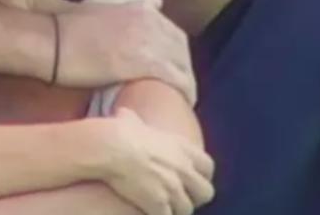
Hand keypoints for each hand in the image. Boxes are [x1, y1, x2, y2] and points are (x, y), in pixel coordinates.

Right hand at [55, 0, 196, 104]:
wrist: (52, 41)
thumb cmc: (67, 26)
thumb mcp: (100, 4)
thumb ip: (129, 0)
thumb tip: (157, 3)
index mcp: (142, 8)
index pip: (172, 32)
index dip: (173, 53)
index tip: (169, 68)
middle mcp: (153, 20)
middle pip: (181, 48)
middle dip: (182, 67)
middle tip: (177, 88)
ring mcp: (152, 41)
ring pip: (183, 64)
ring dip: (185, 82)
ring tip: (180, 100)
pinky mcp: (149, 63)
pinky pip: (178, 79)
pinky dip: (183, 91)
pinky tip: (180, 104)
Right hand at [97, 108, 214, 214]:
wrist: (111, 148)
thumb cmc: (119, 132)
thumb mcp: (132, 120)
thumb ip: (135, 120)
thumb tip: (123, 115)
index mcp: (182, 148)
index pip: (208, 167)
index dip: (201, 176)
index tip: (190, 180)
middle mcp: (184, 168)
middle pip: (206, 193)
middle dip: (194, 198)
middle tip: (178, 199)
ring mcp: (174, 187)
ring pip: (186, 209)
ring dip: (174, 210)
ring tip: (162, 207)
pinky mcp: (160, 203)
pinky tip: (148, 211)